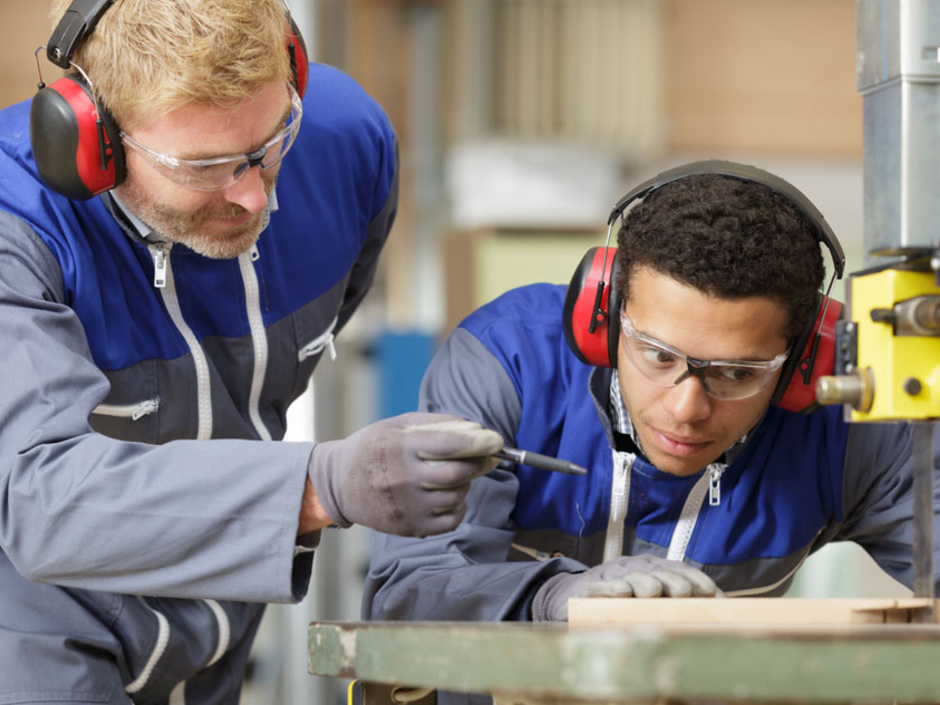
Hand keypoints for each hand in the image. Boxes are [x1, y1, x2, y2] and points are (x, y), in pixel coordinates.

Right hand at [307, 412, 502, 536]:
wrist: (339, 483)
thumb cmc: (375, 447)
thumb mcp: (399, 424)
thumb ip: (439, 424)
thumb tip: (476, 428)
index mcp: (399, 446)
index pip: (447, 444)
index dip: (477, 442)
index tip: (496, 440)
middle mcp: (402, 477)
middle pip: (457, 473)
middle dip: (480, 462)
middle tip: (488, 456)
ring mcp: (406, 505)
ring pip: (456, 496)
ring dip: (466, 483)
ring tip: (456, 474)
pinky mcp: (409, 527)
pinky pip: (451, 520)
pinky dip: (459, 507)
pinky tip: (450, 496)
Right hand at [532, 554, 717, 620]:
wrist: (568, 599)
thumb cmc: (616, 604)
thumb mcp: (646, 603)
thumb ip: (675, 606)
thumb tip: (716, 613)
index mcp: (651, 570)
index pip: (678, 569)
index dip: (695, 577)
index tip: (711, 592)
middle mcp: (633, 569)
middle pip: (658, 571)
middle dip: (673, 580)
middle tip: (683, 592)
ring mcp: (610, 577)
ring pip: (632, 576)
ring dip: (645, 583)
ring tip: (653, 592)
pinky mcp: (587, 589)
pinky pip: (601, 586)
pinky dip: (612, 589)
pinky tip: (622, 593)